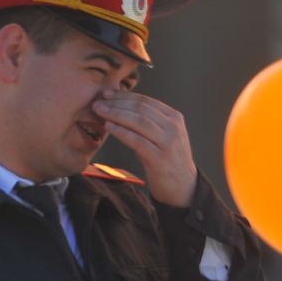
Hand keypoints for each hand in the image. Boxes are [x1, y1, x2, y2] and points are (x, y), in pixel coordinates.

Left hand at [92, 91, 197, 206]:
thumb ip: (146, 122)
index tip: (106, 94)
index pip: (145, 101)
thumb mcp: (162, 135)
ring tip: (100, 111)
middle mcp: (173, 127)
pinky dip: (121, 132)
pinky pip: (137, 141)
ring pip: (138, 121)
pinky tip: (109, 127)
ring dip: (116, 114)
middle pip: (140, 108)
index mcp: (174, 117)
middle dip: (116, 103)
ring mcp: (168, 142)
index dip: (123, 96)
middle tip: (98, 102)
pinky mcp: (160, 158)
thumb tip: (117, 107)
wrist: (183, 187)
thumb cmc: (167, 160)